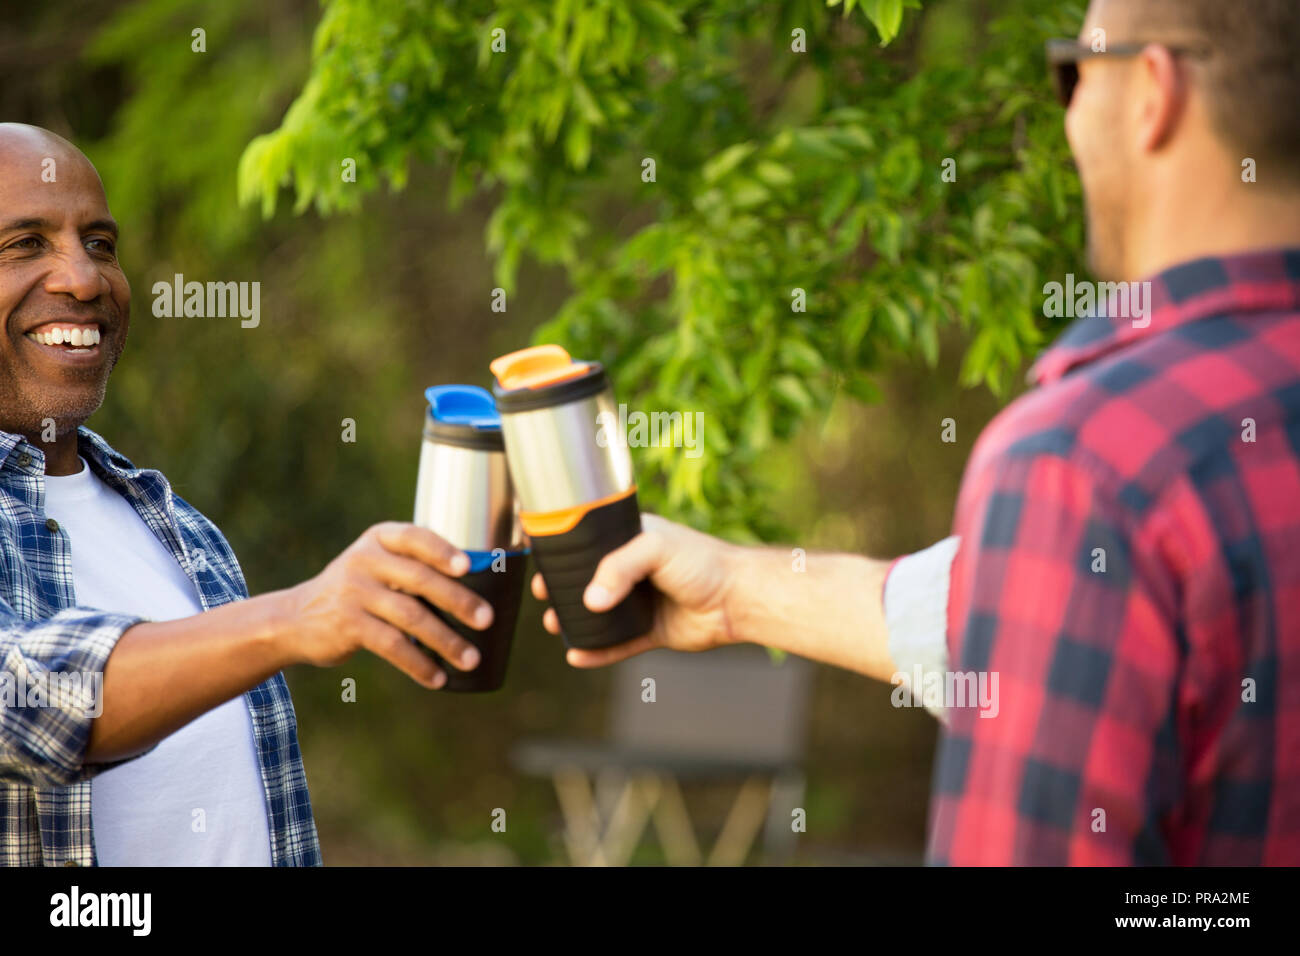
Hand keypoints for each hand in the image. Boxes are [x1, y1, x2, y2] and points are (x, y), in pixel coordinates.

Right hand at [279, 522, 491, 687]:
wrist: (296, 618)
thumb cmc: (358, 591)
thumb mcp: (377, 566)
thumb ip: (415, 568)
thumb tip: (480, 588)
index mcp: (379, 539)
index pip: (415, 537)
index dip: (442, 550)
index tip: (468, 566)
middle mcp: (365, 560)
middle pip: (419, 579)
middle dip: (457, 600)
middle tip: (486, 620)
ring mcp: (354, 592)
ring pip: (410, 616)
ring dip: (445, 640)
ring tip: (471, 658)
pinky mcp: (347, 624)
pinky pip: (391, 645)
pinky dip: (418, 664)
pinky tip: (437, 678)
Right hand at [531, 513, 740, 667]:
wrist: (737, 598)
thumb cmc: (704, 561)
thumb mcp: (657, 548)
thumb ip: (619, 568)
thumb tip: (590, 600)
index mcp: (632, 542)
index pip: (590, 546)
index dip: (565, 556)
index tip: (543, 564)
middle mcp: (634, 572)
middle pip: (589, 582)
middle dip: (563, 591)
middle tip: (546, 597)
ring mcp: (641, 604)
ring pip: (599, 616)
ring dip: (576, 623)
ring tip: (556, 626)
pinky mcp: (651, 632)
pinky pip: (617, 645)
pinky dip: (597, 652)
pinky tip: (577, 656)